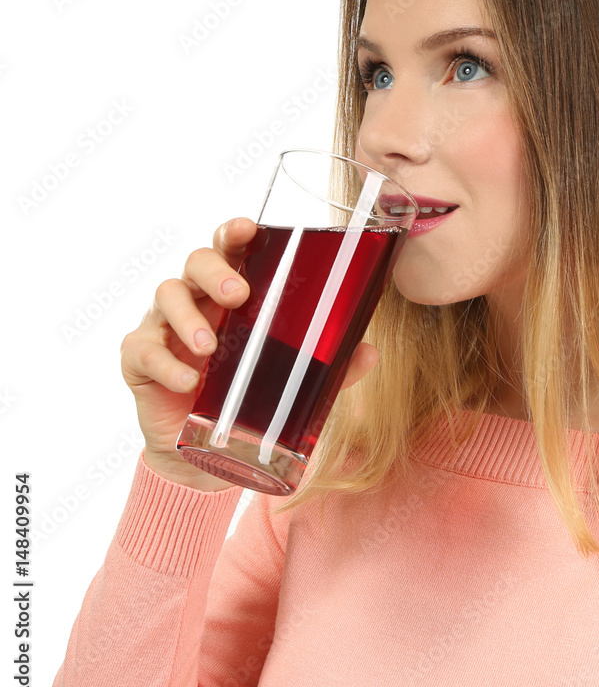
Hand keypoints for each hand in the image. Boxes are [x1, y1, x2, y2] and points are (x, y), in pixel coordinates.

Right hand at [120, 217, 379, 490]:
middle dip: (215, 271)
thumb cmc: (248, 398)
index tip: (247, 229)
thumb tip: (370, 352)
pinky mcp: (139, 359)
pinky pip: (143, 349)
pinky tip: (187, 381)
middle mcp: (197, 300)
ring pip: (167, 295)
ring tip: (211, 348)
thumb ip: (331, 366)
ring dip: (189, 318)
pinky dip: (164, 363)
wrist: (203, 456)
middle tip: (238, 296)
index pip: (231, 249)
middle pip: (196, 262)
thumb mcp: (293, 380)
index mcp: (233, 294)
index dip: (235, 232)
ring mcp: (164, 326)